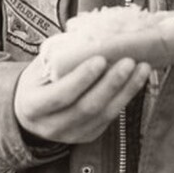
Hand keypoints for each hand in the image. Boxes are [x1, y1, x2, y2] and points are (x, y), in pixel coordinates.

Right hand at [13, 53, 150, 143]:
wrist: (32, 111)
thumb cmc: (38, 81)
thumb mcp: (40, 67)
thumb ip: (61, 56)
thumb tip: (93, 37)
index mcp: (32, 106)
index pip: (59, 95)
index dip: (81, 78)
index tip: (101, 59)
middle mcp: (51, 126)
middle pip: (86, 107)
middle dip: (111, 84)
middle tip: (129, 62)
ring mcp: (71, 134)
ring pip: (104, 114)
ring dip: (126, 90)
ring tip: (142, 68)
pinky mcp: (88, 135)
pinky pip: (111, 117)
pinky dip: (126, 97)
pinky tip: (137, 80)